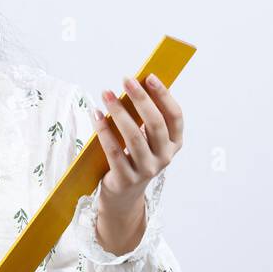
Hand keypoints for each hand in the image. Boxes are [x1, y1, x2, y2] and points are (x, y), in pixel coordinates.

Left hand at [92, 72, 184, 220]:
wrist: (124, 195)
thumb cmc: (134, 157)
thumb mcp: (147, 140)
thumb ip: (146, 118)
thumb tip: (135, 86)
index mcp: (174, 144)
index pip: (175, 116)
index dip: (164, 96)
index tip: (149, 77)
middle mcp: (165, 157)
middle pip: (155, 124)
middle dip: (140, 99)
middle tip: (126, 80)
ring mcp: (146, 170)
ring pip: (134, 136)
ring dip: (119, 112)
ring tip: (106, 94)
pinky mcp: (126, 178)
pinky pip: (114, 151)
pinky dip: (104, 130)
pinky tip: (96, 115)